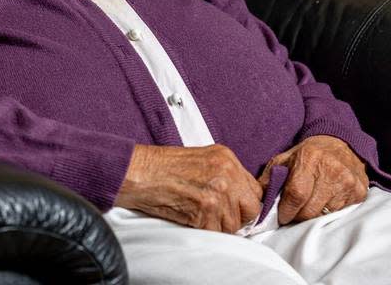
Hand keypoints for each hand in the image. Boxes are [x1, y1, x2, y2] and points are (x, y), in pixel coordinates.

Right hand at [114, 144, 262, 232]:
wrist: (136, 171)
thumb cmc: (159, 166)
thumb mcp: (199, 159)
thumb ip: (222, 174)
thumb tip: (237, 197)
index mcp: (225, 157)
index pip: (254, 189)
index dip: (243, 203)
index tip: (232, 208)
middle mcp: (226, 172)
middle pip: (251, 208)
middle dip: (236, 217)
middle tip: (215, 216)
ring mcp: (217, 191)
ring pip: (233, 225)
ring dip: (216, 226)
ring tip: (195, 215)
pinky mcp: (205, 209)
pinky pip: (215, 232)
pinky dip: (203, 231)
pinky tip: (188, 218)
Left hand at [259, 135, 368, 224]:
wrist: (341, 144)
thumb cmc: (309, 154)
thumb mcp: (286, 158)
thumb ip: (271, 176)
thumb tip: (260, 200)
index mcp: (311, 159)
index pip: (296, 193)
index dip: (286, 210)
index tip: (281, 216)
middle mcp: (332, 170)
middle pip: (310, 209)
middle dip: (298, 216)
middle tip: (293, 213)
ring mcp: (348, 182)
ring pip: (325, 214)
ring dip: (313, 216)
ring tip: (308, 206)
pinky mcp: (359, 192)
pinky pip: (340, 213)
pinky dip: (328, 212)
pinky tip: (323, 202)